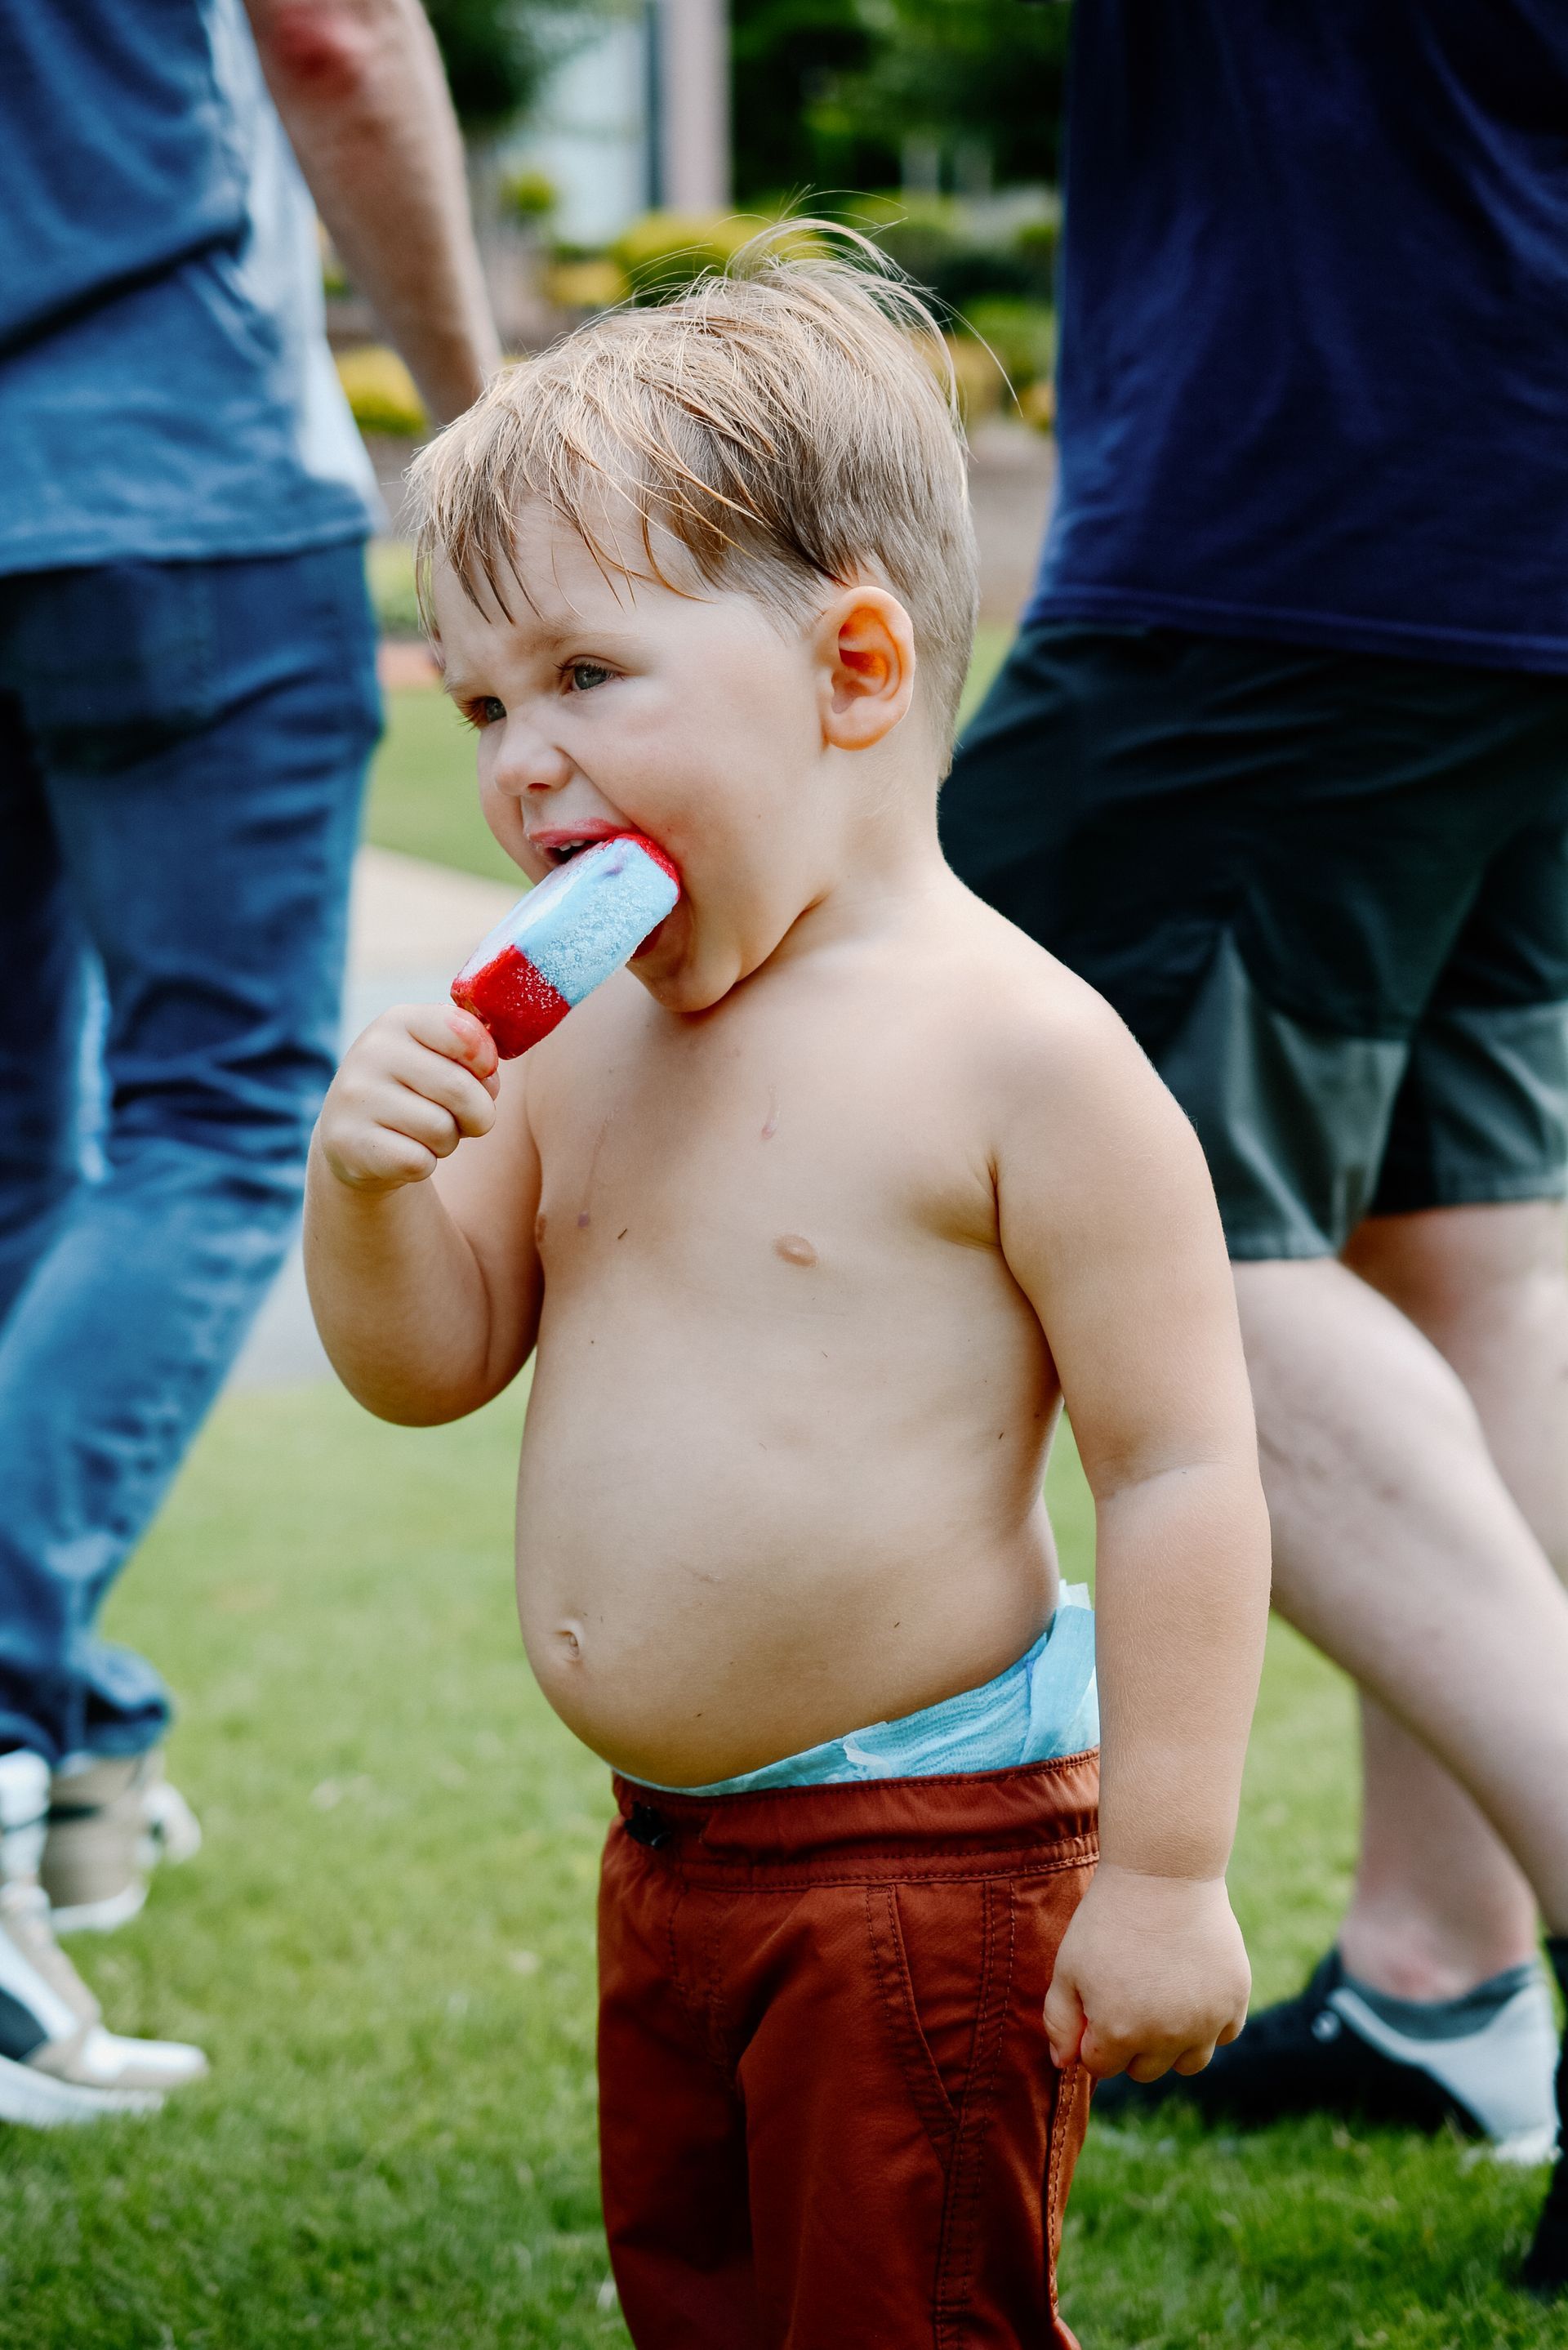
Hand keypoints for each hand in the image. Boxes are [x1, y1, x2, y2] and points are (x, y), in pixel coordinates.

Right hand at [316, 1004, 498, 1192]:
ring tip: (427, 1134)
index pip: (463, 1032)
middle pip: (459, 1089)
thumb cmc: (414, 1091)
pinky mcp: (350, 1142)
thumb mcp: (438, 1058)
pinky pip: (418, 1161)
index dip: (485, 1060)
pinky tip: (405, 1151)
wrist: (354, 1137)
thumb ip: (473, 1057)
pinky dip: (425, 1164)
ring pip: (440, 1130)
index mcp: (398, 1021)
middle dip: (478, 1114)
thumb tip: (489, 1082)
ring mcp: (355, 1097)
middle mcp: (371, 1052)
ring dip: (448, 1141)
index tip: (481, 1073)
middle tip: (464, 1118)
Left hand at [1044, 1863, 1249, 2081]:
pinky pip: (1223, 2034)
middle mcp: (1166, 2038)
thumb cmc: (1108, 1918)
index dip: (1093, 2035)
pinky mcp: (1235, 2001)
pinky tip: (1192, 1987)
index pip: (1101, 2066)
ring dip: (1173, 2043)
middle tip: (1128, 1994)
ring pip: (1189, 2063)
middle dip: (1130, 2043)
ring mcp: (1206, 2022)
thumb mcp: (1068, 1966)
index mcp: (1119, 2033)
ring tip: (1161, 1998)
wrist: (1163, 1873)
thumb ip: (1059, 2021)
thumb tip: (1063, 2064)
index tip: (1097, 2000)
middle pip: (1144, 2070)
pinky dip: (1209, 2022)